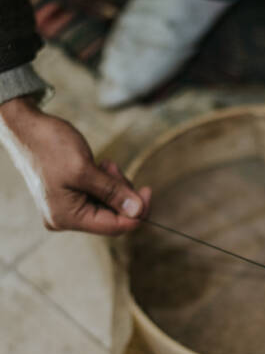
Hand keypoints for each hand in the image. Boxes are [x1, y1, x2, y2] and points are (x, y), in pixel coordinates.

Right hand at [0, 97, 150, 234]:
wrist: (26, 127)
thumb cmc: (50, 145)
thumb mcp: (85, 169)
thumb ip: (113, 192)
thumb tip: (138, 211)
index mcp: (67, 217)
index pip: (114, 226)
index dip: (136, 212)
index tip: (148, 191)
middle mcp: (66, 218)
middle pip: (111, 217)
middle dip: (122, 194)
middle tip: (116, 169)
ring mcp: (67, 208)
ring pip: (107, 205)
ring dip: (113, 185)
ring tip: (104, 164)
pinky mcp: (69, 197)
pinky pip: (97, 196)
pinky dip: (105, 182)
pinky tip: (100, 166)